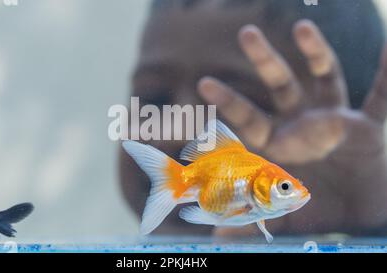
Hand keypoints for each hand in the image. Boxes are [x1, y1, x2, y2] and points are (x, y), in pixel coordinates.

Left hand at [199, 20, 386, 234]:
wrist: (354, 219)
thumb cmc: (312, 214)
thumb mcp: (280, 217)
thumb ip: (250, 222)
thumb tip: (218, 237)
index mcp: (277, 144)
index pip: (247, 118)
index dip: (229, 101)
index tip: (204, 82)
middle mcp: (302, 125)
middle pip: (279, 85)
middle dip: (264, 59)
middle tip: (247, 32)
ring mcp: (334, 122)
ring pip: (324, 77)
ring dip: (315, 50)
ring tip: (303, 25)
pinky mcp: (368, 128)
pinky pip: (382, 96)